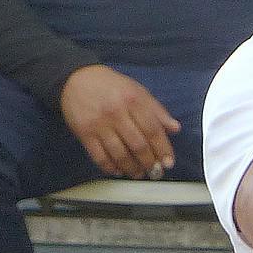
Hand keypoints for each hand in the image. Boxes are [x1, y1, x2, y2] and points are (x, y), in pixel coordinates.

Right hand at [60, 65, 179, 178]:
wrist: (76, 79)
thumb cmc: (111, 86)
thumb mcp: (139, 91)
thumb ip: (157, 111)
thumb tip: (175, 128)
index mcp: (134, 101)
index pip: (153, 130)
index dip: (163, 149)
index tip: (168, 162)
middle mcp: (117, 113)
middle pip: (138, 145)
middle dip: (149, 162)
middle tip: (155, 172)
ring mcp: (99, 124)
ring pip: (119, 154)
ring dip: (132, 168)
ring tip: (139, 173)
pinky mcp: (84, 133)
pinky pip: (99, 156)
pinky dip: (110, 167)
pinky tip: (118, 170)